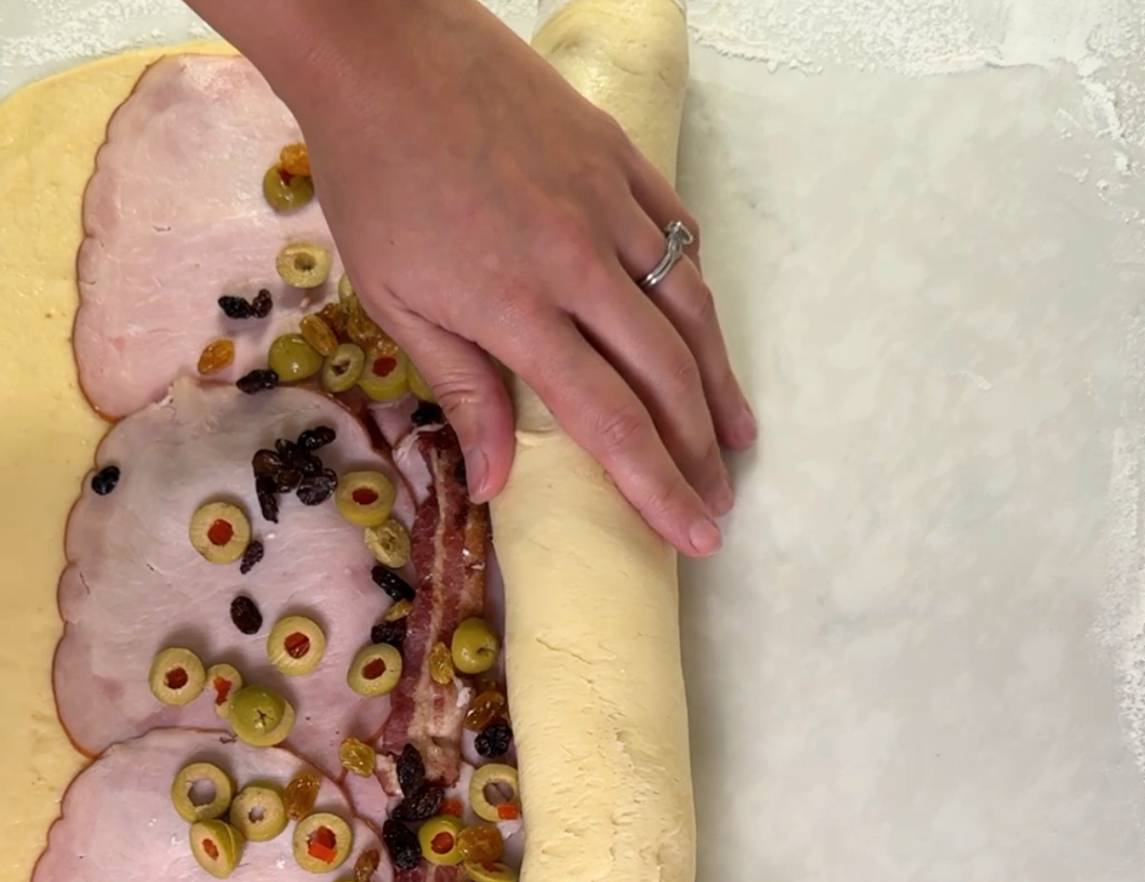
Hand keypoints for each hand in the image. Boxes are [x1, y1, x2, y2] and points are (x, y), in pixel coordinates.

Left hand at [251, 0, 755, 553]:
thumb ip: (461, 392)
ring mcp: (608, 204)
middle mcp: (579, 262)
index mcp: (518, 309)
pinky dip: (696, 291)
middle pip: (666, 376)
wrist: (385, 53)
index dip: (658, 487)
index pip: (610, 420)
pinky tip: (704, 335)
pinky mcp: (620, 157)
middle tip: (718, 504)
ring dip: (719, 382)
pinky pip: (678, 234)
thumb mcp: (397, 302)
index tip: (693, 535)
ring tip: (737, 435)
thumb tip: (496, 485)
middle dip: (699, 451)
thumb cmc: (377, 181)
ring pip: (690, 308)